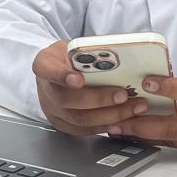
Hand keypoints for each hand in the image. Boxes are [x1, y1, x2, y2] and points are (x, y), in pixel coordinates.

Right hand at [32, 39, 150, 136]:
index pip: (47, 69)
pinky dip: (106, 125)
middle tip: (122, 95)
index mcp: (45, 64)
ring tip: (132, 108)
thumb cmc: (70, 58)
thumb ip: (90, 52)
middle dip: (98, 99)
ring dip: (109, 115)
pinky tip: (124, 119)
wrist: (59, 72)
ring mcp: (52, 110)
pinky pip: (85, 130)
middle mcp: (45, 90)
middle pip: (66, 99)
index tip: (78, 79)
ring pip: (78, 119)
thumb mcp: (76, 47)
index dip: (61, 75)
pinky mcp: (63, 124)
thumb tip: (121, 57)